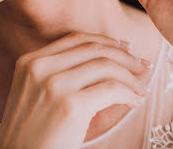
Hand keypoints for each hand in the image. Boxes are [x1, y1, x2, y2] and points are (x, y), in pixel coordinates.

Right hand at [0, 31, 150, 148]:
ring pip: (106, 65)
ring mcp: (54, 85)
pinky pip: (111, 89)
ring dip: (130, 76)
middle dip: (124, 55)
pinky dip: (129, 93)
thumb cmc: (31, 132)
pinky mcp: (70, 106)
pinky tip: (135, 101)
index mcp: (31, 61)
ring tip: (140, 86)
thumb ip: (59, 71)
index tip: (124, 46)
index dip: (105, 40)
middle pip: (94, 48)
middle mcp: (40, 67)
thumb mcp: (36, 92)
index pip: (76, 38)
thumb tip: (102, 60)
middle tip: (142, 64)